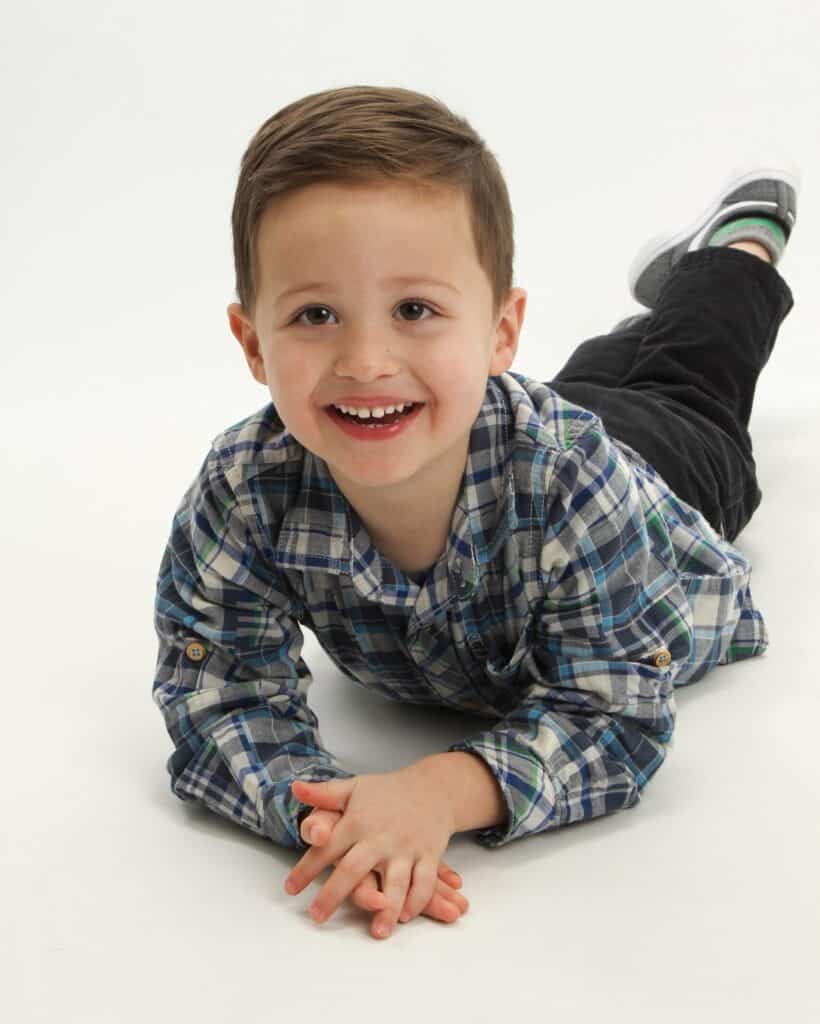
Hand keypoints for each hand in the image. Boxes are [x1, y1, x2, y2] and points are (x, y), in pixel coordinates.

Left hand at [294, 805, 468, 924]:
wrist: (431, 788)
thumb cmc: (386, 793)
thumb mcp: (353, 788)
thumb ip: (323, 794)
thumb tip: (295, 787)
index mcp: (357, 822)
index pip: (326, 847)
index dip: (306, 868)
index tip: (289, 889)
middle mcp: (380, 837)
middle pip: (354, 869)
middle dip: (334, 895)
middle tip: (317, 917)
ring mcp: (406, 848)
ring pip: (396, 882)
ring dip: (387, 908)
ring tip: (377, 932)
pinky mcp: (429, 855)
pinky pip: (425, 882)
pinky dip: (417, 900)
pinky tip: (406, 916)